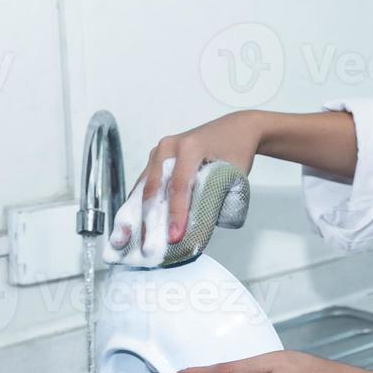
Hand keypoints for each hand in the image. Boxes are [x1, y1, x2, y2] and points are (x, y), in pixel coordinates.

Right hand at [131, 111, 262, 244]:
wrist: (237, 128)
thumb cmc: (237, 150)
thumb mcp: (233, 173)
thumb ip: (214, 197)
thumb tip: (195, 229)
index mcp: (190, 147)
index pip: (179, 186)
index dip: (176, 213)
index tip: (175, 236)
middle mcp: (169, 146)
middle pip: (155, 187)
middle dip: (152, 218)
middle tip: (150, 245)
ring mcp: (160, 151)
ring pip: (145, 186)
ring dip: (140, 213)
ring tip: (136, 239)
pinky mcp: (156, 158)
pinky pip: (145, 183)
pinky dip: (141, 203)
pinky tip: (135, 222)